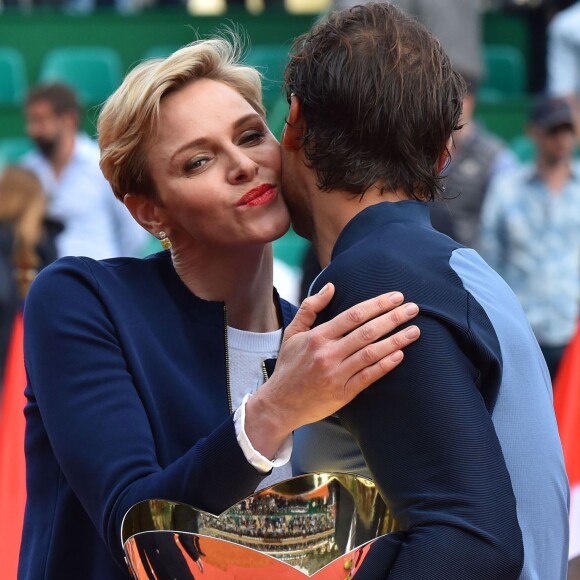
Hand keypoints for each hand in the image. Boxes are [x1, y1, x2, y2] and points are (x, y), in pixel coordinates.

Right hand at [245, 283, 419, 458]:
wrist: (280, 404)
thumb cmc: (288, 366)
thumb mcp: (292, 333)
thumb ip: (310, 308)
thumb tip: (331, 286)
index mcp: (318, 336)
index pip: (353, 315)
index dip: (377, 304)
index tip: (396, 297)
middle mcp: (328, 354)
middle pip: (367, 332)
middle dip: (393, 318)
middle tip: (414, 309)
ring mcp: (336, 374)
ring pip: (371, 353)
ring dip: (396, 340)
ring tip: (414, 331)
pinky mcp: (342, 393)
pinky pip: (368, 376)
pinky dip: (385, 365)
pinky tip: (400, 355)